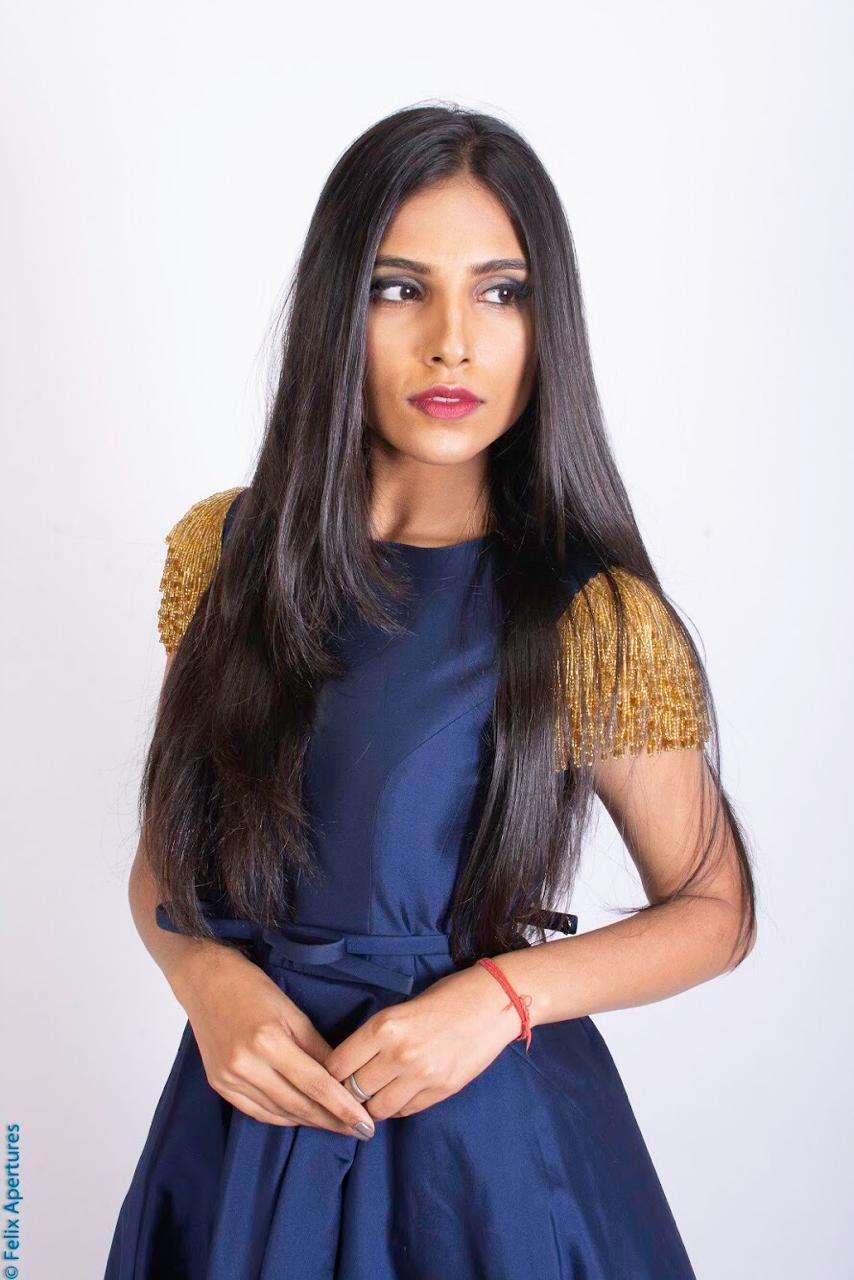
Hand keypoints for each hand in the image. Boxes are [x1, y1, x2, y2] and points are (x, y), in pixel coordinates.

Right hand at [171, 946, 377, 1138]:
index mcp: (269, 1041)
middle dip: (331, 1121)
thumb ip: (318, 1048)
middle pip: (298, 1105)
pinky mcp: (220, 1085)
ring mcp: (229, 1079)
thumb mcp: (294, 1012)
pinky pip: (257, 1112)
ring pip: (279, 1114)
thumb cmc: (253, 988)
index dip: (342, 1108)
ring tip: (335, 1125)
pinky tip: (301, 1117)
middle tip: (358, 1131)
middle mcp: (247, 1065)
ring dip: (309, 1122)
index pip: (315, 1085)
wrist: (205, 982)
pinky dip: (282, 1118)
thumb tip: (343, 1079)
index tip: (365, 1124)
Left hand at [323, 960, 524, 1120]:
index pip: (337, 1065)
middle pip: (354, 1091)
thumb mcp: (401, 1009)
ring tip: (378, 1093)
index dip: (331, 1073)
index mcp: (384, 1026)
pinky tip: (401, 1093)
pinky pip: (405, 1111)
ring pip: (378, 1109)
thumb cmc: (445, 998)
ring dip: (373, 1104)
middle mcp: (399, 1054)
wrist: (493, 1003)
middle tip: (353, 1088)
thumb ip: (376, 1037)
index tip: (334, 1074)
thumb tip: (349, 1066)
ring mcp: (421, 1076)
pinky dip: (399, 1106)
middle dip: (350, 1092)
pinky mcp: (441, 1090)